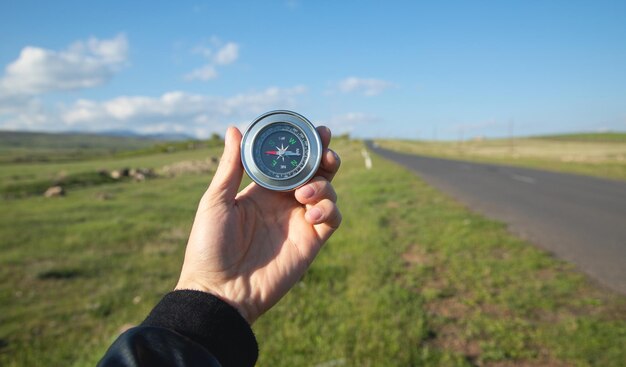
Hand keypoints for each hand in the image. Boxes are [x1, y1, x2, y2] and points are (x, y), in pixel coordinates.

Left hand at [176, 126, 341, 323]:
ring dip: (324, 185)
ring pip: (328, 191)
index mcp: (263, 190)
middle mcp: (284, 202)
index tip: (314, 130)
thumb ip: (231, 166)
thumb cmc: (209, 246)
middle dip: (326, 157)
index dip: (305, 145)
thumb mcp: (217, 201)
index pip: (291, 161)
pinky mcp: (311, 242)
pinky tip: (309, 215)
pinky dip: (328, 210)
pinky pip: (333, 218)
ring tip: (303, 194)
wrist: (220, 290)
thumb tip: (235, 128)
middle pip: (316, 172)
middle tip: (326, 151)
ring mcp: (299, 221)